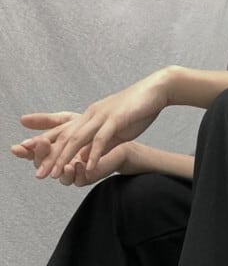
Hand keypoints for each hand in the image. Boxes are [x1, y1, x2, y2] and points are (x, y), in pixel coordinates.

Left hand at [15, 67, 173, 179]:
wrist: (155, 91)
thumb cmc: (137, 109)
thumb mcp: (117, 129)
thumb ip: (103, 143)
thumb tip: (90, 157)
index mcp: (89, 116)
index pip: (62, 132)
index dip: (46, 145)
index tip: (33, 160)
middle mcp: (90, 114)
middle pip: (64, 137)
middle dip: (50, 157)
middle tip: (39, 174)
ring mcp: (102, 116)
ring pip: (78, 139)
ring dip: (66, 157)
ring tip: (57, 174)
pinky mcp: (116, 119)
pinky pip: (101, 139)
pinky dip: (94, 154)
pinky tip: (88, 167)